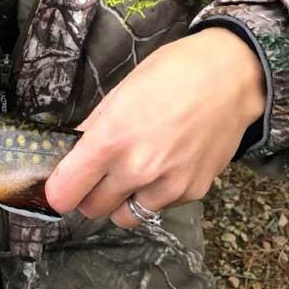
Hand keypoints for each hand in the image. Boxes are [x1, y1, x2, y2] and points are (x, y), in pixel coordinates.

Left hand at [45, 28, 265, 226]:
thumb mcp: (121, 92)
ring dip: (120, 200)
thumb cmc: (171, 72)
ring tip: (131, 171)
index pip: (65, 192)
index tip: (61, 181)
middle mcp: (136, 170)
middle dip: (88, 193)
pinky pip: (158, 206)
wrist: (229, 77)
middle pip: (92, 209)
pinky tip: (164, 165)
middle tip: (96, 172)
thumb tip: (75, 151)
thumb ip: (95, 127)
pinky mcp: (192, 193)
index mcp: (111, 139)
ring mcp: (167, 186)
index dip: (58, 189)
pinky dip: (153, 194)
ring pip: (125, 216)